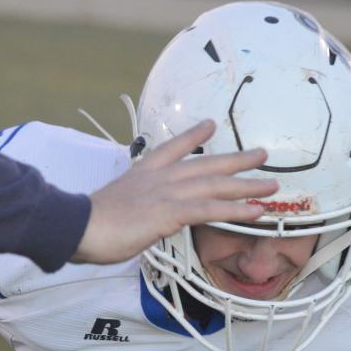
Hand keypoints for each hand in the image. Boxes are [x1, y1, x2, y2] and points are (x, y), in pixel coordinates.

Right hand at [72, 120, 277, 263]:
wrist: (77, 225)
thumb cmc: (88, 223)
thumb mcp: (113, 206)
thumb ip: (132, 206)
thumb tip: (136, 217)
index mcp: (143, 172)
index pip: (172, 148)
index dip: (193, 136)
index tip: (210, 125)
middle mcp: (159, 177)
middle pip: (206, 164)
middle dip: (236, 159)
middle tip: (261, 153)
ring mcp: (167, 193)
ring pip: (216, 184)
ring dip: (247, 184)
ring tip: (273, 185)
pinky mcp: (171, 212)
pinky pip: (211, 209)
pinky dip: (237, 210)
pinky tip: (257, 211)